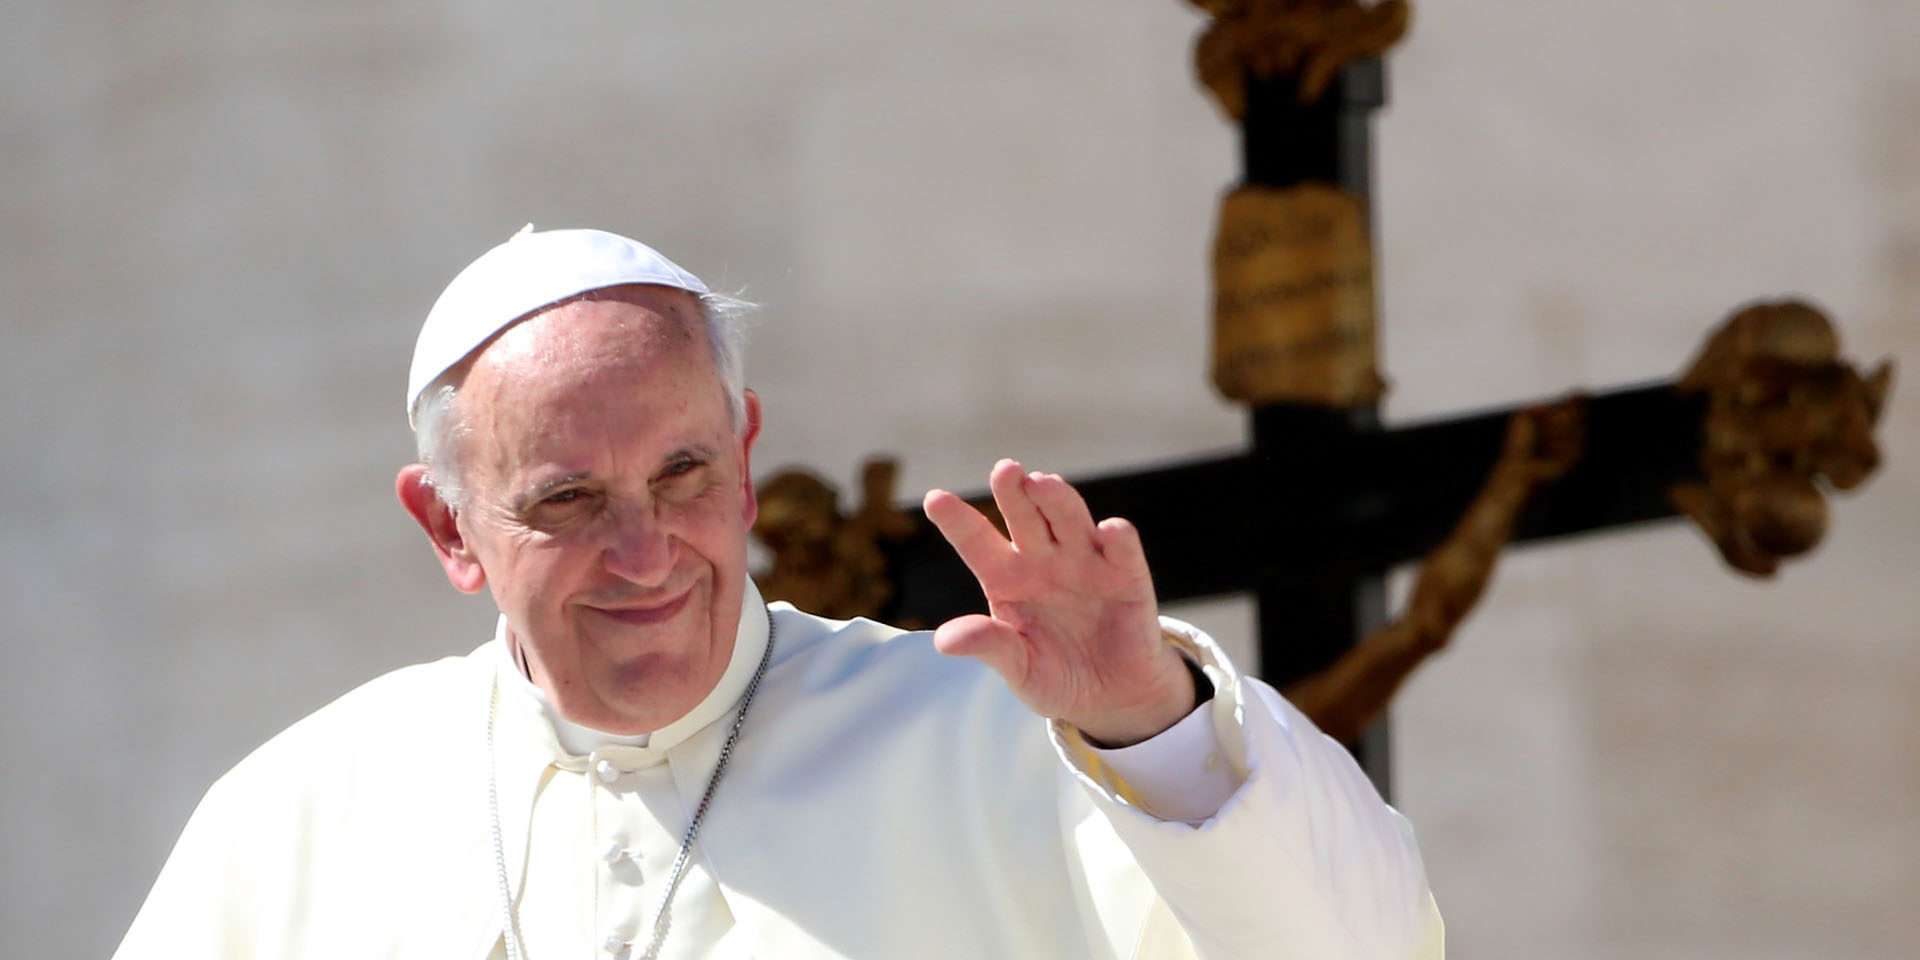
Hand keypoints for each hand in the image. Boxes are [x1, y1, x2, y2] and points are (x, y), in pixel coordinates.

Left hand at [923, 459, 1194, 745]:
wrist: (1112, 700)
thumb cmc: (1055, 677)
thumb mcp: (1018, 668)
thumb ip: (989, 646)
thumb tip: (943, 641)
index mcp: (1007, 577)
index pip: (976, 542)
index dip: (956, 520)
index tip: (935, 499)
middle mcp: (1044, 559)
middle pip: (1025, 517)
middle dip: (1014, 493)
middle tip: (1005, 470)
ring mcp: (1086, 563)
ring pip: (1069, 520)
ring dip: (1057, 500)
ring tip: (1043, 482)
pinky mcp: (1127, 577)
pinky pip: (1122, 551)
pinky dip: (1118, 538)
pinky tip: (1110, 530)